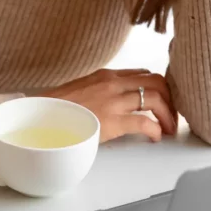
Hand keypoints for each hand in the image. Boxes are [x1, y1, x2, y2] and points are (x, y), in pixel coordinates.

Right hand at [41, 68, 177, 142]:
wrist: (39, 116)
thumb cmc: (56, 107)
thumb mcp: (81, 90)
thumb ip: (99, 91)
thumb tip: (111, 100)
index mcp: (106, 75)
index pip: (143, 73)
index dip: (159, 87)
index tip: (164, 100)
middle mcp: (113, 83)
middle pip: (156, 82)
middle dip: (170, 99)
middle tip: (171, 116)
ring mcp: (113, 101)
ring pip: (155, 99)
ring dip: (167, 115)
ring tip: (168, 129)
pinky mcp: (112, 121)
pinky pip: (144, 122)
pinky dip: (155, 130)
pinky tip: (155, 137)